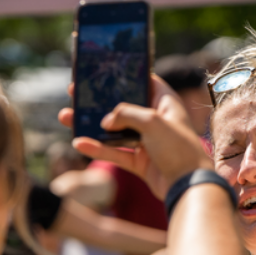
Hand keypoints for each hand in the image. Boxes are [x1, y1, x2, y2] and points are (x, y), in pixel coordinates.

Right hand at [59, 74, 209, 198]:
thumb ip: (126, 114)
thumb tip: (105, 121)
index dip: (127, 75)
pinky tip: (79, 143)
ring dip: (91, 125)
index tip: (106, 68)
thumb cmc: (178, 148)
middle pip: (123, 107)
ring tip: (66, 117)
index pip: (146, 82)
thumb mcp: (152, 121)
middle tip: (75, 92)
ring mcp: (148, 142)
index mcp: (166, 104)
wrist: (188, 186)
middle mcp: (156, 121)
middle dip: (99, 101)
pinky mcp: (141, 162)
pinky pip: (115, 153)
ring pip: (115, 131)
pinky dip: (98, 149)